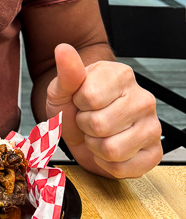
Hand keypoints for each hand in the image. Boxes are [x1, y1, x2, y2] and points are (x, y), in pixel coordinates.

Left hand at [45, 43, 162, 177]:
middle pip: (100, 125)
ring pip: (112, 150)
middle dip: (85, 127)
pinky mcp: (154, 152)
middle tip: (88, 120)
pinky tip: (107, 149)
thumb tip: (63, 50)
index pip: (90, 97)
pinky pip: (123, 168)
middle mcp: (143, 99)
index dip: (78, 104)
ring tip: (98, 134)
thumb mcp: (63, 88)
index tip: (81, 101)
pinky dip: (107, 164)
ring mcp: (152, 126)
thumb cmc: (75, 105)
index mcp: (121, 75)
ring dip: (95, 147)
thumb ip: (66, 72)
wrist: (82, 126)